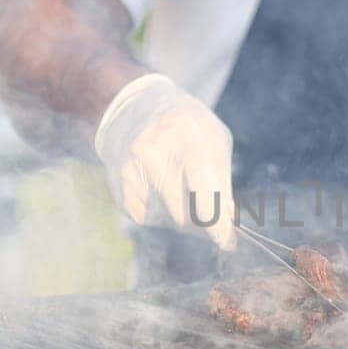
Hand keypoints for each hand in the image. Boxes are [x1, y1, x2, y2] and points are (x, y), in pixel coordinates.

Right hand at [93, 74, 235, 250]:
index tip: (227, 242)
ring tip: (184, 193)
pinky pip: (146, 218)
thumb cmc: (186, 125)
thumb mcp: (214, 139)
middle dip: (203, 222)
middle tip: (212, 218)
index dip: (218, 227)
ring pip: (166, 220)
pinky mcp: (119, 185)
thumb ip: (223, 181)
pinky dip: (160, 214)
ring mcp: (131, 169)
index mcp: (187, 136)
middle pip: (185, 214)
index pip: (205, 194)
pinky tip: (161, 190)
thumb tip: (228, 225)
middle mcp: (154, 153)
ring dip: (182, 218)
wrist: (135, 106)